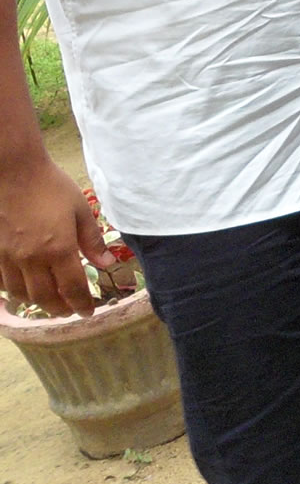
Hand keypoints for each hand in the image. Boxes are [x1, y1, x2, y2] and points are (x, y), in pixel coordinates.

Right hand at [0, 156, 115, 317]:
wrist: (12, 171)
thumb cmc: (51, 186)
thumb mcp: (80, 209)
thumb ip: (92, 240)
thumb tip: (105, 263)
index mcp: (58, 249)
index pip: (73, 288)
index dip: (82, 304)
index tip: (89, 312)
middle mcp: (31, 259)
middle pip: (45, 298)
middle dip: (60, 309)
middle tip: (70, 311)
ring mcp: (8, 257)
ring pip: (21, 294)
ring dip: (37, 302)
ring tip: (49, 302)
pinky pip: (2, 282)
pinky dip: (13, 290)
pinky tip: (22, 288)